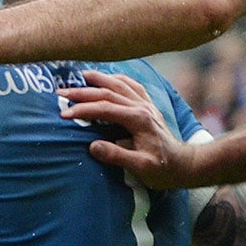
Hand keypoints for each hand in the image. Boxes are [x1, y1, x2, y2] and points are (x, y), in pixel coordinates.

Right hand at [58, 70, 194, 189]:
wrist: (184, 164)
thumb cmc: (162, 169)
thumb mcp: (140, 167)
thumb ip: (117, 156)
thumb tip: (93, 146)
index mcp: (138, 119)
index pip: (105, 108)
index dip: (83, 109)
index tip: (64, 114)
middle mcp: (142, 107)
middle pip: (109, 92)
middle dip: (83, 92)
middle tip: (61, 93)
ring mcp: (146, 105)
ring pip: (120, 84)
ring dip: (99, 79)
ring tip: (80, 76)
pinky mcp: (148, 106)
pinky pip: (132, 86)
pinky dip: (118, 79)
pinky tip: (108, 78)